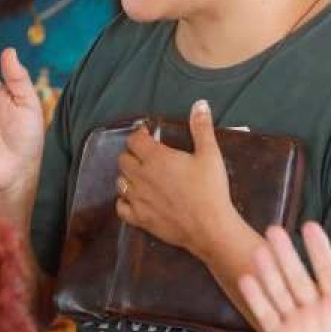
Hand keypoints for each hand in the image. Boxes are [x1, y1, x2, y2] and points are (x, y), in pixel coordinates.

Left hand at [116, 100, 237, 255]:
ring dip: (128, 176)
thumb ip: (201, 128)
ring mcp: (137, 199)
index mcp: (155, 158)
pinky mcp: (139, 219)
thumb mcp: (210, 154)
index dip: (140, 135)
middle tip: (146, 156)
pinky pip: (120, 207)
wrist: (210, 227)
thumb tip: (200, 103)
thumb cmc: (210, 189)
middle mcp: (141, 177)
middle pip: (123, 159)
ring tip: (142, 176)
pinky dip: (124, 201)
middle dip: (132, 154)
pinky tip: (135, 199)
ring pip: (120, 181)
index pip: (134, 140)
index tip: (148, 135)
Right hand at [237, 222, 330, 331]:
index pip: (328, 270)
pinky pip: (267, 315)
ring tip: (259, 248)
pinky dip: (257, 298)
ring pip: (280, 290)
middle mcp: (316, 312)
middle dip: (287, 253)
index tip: (309, 226)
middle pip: (298, 276)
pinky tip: (248, 278)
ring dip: (269, 270)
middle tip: (273, 229)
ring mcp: (297, 325)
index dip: (319, 249)